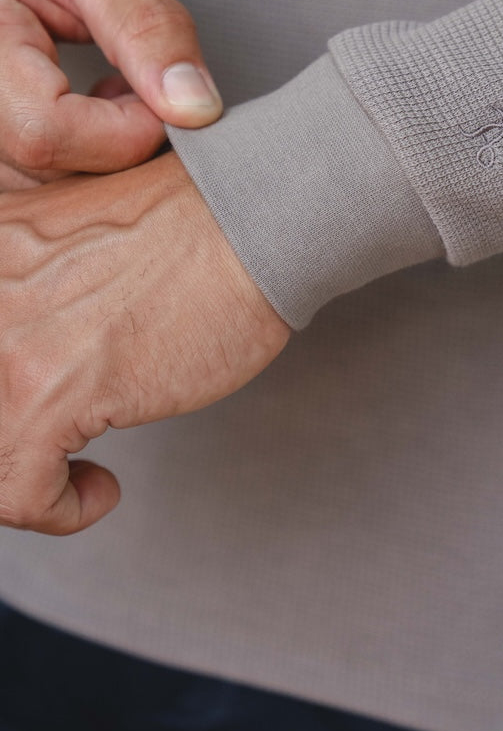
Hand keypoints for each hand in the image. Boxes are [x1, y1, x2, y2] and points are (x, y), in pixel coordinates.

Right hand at [0, 0, 221, 188]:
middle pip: (50, 171)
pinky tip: (87, 110)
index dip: (124, 128)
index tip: (155, 90)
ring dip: (102, 151)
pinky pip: (36, 184)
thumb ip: (148, 24)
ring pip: (48, 190)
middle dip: (120, 140)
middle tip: (136, 84)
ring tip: (109, 89)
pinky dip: (79, 158)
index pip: (45, 134)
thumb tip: (196, 109)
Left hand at [0, 150, 290, 534]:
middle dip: (15, 435)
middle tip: (56, 444)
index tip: (37, 400)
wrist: (250, 222)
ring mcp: (8, 345)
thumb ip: (29, 284)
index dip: (8, 392)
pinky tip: (102, 489)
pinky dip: (60, 509)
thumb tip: (38, 350)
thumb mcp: (68, 237)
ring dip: (27, 480)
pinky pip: (19, 491)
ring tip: (73, 476)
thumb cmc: (191, 223)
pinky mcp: (48, 393)